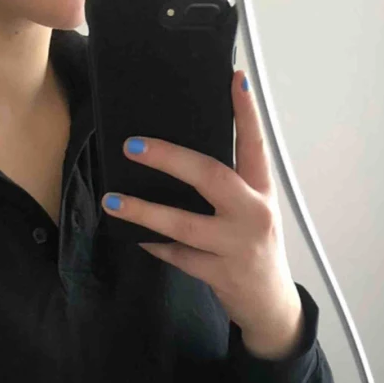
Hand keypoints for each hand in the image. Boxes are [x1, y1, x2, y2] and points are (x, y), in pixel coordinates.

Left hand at [100, 70, 304, 360]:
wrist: (270, 304)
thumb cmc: (255, 248)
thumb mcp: (255, 211)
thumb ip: (231, 186)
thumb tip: (182, 156)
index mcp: (262, 192)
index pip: (255, 145)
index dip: (245, 112)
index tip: (234, 78)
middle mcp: (253, 215)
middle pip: (211, 177)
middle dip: (170, 158)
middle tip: (133, 146)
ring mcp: (236, 246)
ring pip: (184, 224)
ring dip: (145, 211)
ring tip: (113, 201)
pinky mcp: (219, 274)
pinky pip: (178, 256)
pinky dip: (155, 245)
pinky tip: (135, 236)